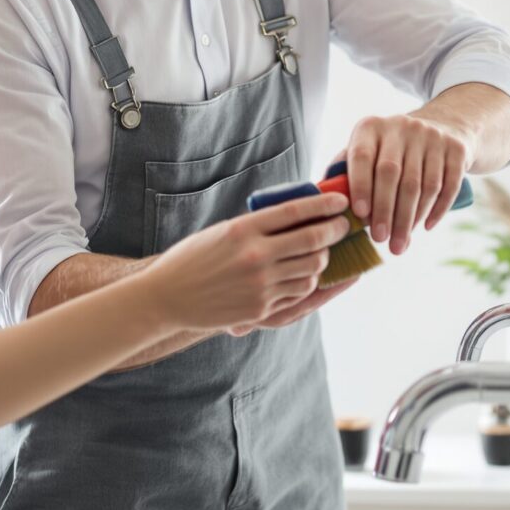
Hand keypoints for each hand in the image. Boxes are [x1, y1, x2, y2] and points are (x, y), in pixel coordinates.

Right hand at [142, 193, 349, 331]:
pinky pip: (298, 292)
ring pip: (313, 269)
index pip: (296, 212)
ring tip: (322, 252)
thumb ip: (257, 227)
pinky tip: (305, 274)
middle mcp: (255, 256)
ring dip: (323, 258)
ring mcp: (260, 284)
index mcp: (243, 229)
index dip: (325, 205)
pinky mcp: (261, 308)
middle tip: (342, 226)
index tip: (340, 201)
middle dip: (335, 231)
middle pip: (313, 241)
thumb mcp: (222, 232)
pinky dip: (308, 281)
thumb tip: (299, 217)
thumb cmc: (193, 259)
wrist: (167, 297)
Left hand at [340, 111, 474, 254]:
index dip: (360, 186)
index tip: (359, 215)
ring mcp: (432, 136)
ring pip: (421, 184)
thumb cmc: (393, 149)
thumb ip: (347, 171)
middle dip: (385, 211)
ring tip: (400, 242)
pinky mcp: (456, 148)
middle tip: (381, 240)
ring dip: (410, 218)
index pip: (361, 157)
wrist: (445, 126)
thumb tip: (327, 203)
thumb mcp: (368, 148)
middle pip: (392, 174)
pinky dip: (437, 209)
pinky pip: (447, 185)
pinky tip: (425, 227)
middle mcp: (401, 126)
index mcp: (371, 127)